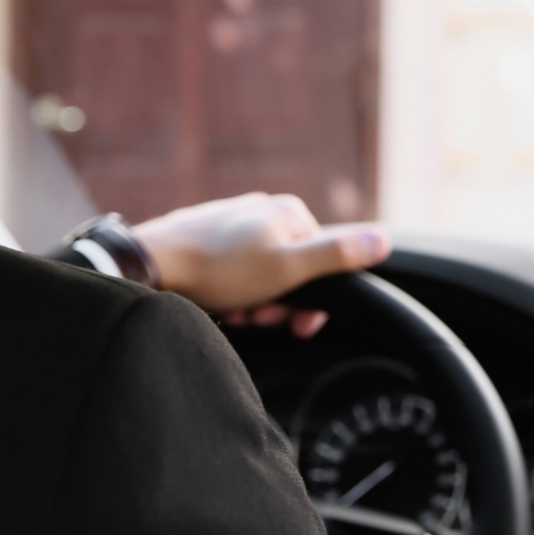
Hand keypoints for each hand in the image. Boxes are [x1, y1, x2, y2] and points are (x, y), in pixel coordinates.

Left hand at [133, 192, 390, 337]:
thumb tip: (383, 240)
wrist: (150, 265)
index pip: (322, 263)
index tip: (293, 323)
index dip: (310, 301)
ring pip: (260, 276)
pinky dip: (228, 294)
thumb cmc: (219, 269)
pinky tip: (215, 304)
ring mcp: (231, 222)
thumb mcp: (287, 269)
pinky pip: (231, 274)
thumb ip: (336, 255)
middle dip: (277, 303)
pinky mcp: (205, 238)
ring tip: (231, 311)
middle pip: (290, 271)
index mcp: (288, 212)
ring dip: (252, 303)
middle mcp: (261, 210)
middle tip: (255, 316)